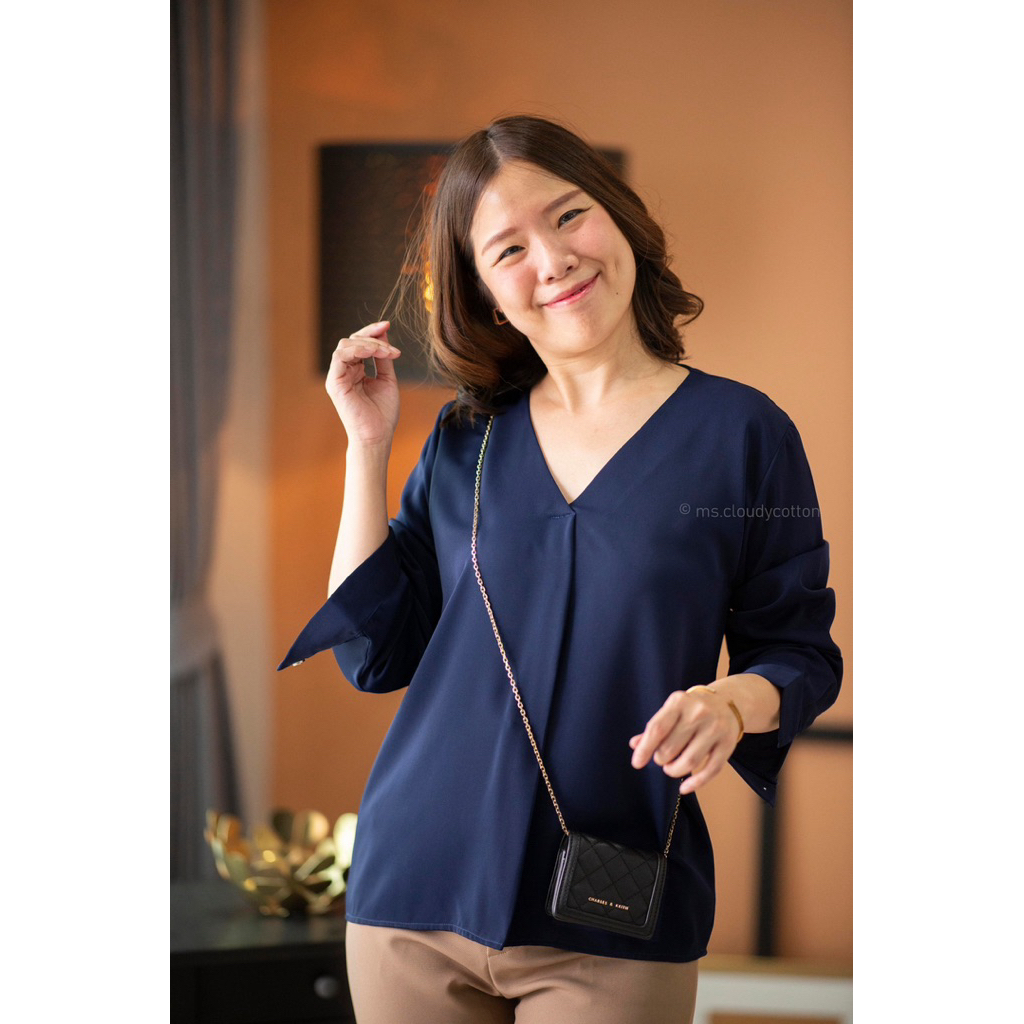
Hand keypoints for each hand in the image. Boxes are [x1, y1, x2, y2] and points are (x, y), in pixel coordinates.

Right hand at [326, 321, 401, 447]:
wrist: (378, 436)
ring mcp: (337, 376)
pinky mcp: (334, 383)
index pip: (359, 343)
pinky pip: (340, 356)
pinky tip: (374, 353)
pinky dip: (357, 350)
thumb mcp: (387, 378)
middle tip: (390, 342)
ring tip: (386, 352)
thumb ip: (383, 357)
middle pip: (352, 340)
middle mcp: (343, 371)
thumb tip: (384, 333)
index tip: (388, 325)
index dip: (372, 332)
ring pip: (346, 345)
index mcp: (355, 370)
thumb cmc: (383, 413)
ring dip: (368, 344)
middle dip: (372, 336)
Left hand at [629, 687, 742, 794]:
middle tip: (661, 759)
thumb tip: (635, 745)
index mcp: (679, 702)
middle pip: (671, 748)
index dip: (645, 749)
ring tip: (671, 768)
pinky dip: (695, 783)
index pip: (657, 729)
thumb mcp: (671, 710)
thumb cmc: (691, 709)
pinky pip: (711, 770)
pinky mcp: (728, 744)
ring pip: (690, 761)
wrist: (727, 702)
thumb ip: (654, 728)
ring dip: (675, 770)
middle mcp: (699, 713)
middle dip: (661, 759)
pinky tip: (684, 787)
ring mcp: (715, 728)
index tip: (637, 763)